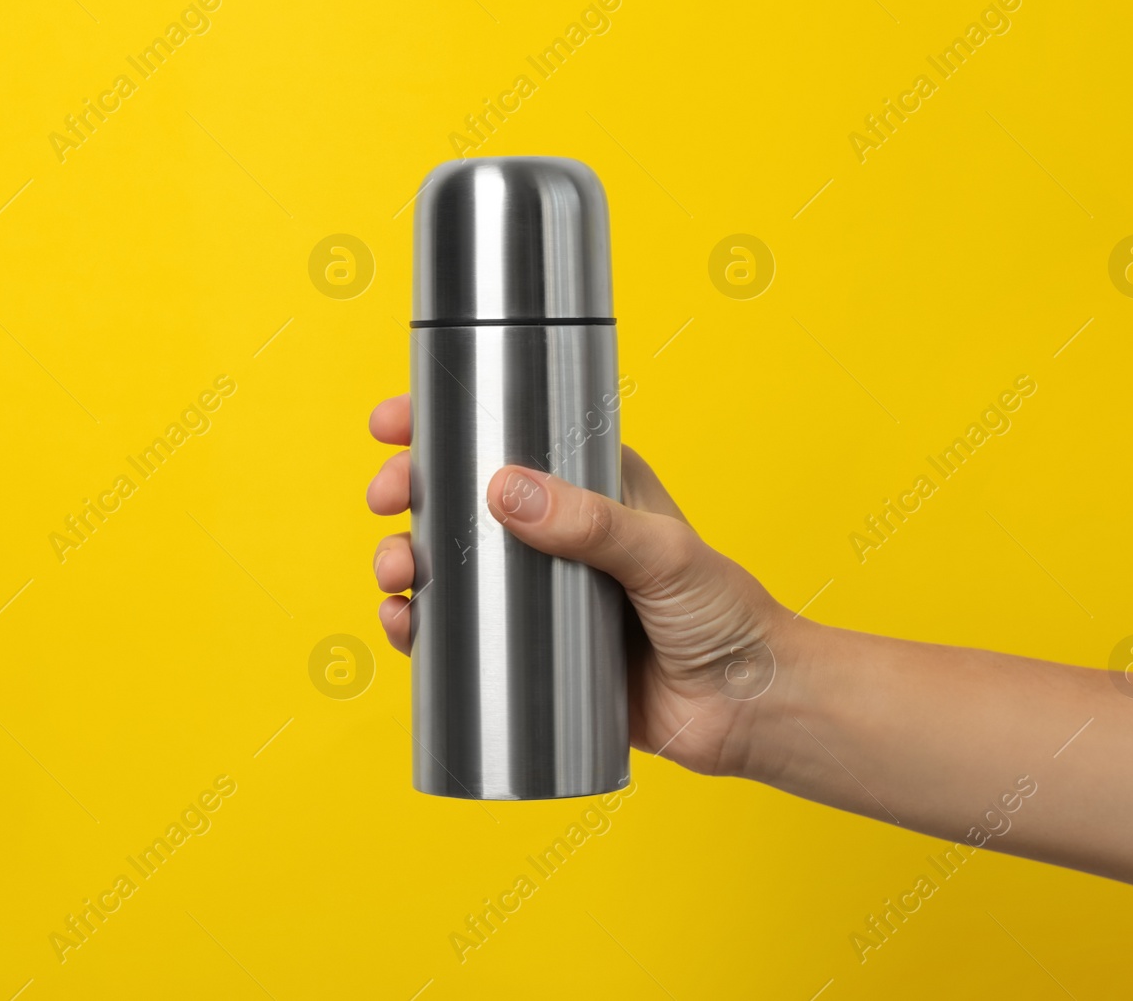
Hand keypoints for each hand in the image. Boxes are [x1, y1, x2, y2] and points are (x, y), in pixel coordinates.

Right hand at [366, 393, 799, 777]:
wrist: (746, 710)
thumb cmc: (726, 616)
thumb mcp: (662, 553)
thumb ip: (591, 523)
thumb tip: (503, 491)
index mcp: (591, 485)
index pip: (508, 436)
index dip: (445, 423)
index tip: (394, 423)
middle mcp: (556, 532)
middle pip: (461, 499)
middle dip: (410, 492)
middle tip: (387, 500)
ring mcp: (540, 593)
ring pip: (450, 565)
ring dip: (406, 559)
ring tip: (396, 572)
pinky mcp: (532, 654)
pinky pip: (460, 636)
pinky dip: (420, 627)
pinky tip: (403, 625)